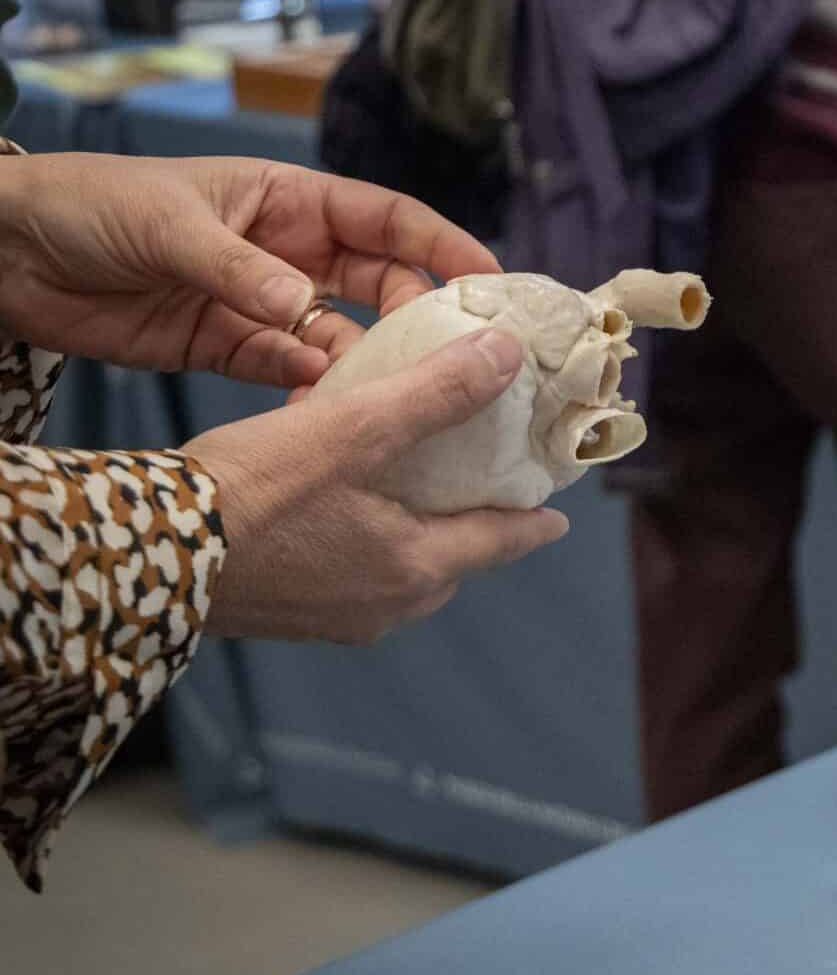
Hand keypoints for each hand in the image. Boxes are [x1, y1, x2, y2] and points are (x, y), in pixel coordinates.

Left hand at [0, 154, 499, 388]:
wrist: (10, 252)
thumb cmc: (91, 205)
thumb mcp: (171, 226)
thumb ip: (242, 273)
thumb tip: (309, 317)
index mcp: (287, 200)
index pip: (386, 220)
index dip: (442, 246)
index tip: (489, 281)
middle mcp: (289, 252)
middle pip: (381, 285)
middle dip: (421, 316)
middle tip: (456, 356)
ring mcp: (264, 303)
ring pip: (344, 336)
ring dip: (367, 364)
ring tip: (394, 395)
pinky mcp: (231, 349)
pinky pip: (292, 374)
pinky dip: (314, 393)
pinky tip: (327, 412)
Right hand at [187, 329, 569, 644]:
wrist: (140, 553)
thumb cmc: (251, 492)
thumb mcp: (353, 428)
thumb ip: (435, 394)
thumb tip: (507, 356)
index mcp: (417, 569)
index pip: (503, 542)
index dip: (533, 520)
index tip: (557, 514)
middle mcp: (385, 607)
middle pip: (453, 560)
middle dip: (470, 524)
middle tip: (481, 485)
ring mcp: (334, 618)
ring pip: (399, 570)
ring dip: (411, 530)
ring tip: (410, 485)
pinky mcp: (287, 613)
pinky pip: (347, 573)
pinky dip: (360, 538)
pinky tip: (336, 501)